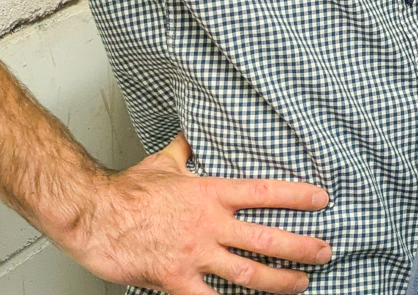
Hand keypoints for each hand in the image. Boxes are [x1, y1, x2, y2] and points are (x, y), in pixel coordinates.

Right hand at [63, 134, 331, 293]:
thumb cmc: (126, 190)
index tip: (322, 200)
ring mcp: (194, 254)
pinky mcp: (174, 279)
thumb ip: (186, 151)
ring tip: (301, 283)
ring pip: (247, 272)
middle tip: (325, 251)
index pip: (265, 192)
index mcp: (211, 193)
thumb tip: (193, 136)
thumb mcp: (164, 162)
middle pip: (265, 237)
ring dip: (278, 280)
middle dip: (300, 247)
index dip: (297, 196)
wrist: (92, 214)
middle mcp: (209, 224)